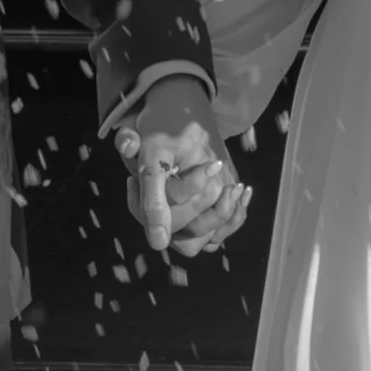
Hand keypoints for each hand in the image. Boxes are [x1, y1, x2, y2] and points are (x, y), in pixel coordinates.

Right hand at [117, 78, 252, 257]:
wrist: (172, 139)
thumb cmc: (155, 137)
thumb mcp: (137, 132)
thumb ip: (128, 139)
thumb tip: (127, 145)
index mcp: (140, 198)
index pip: (159, 204)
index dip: (190, 187)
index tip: (213, 165)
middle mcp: (159, 220)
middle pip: (182, 225)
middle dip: (203, 201)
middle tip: (219, 169)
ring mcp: (182, 227)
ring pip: (202, 239)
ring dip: (222, 214)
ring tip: (234, 187)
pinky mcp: (203, 228)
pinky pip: (218, 237)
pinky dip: (234, 219)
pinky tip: (243, 192)